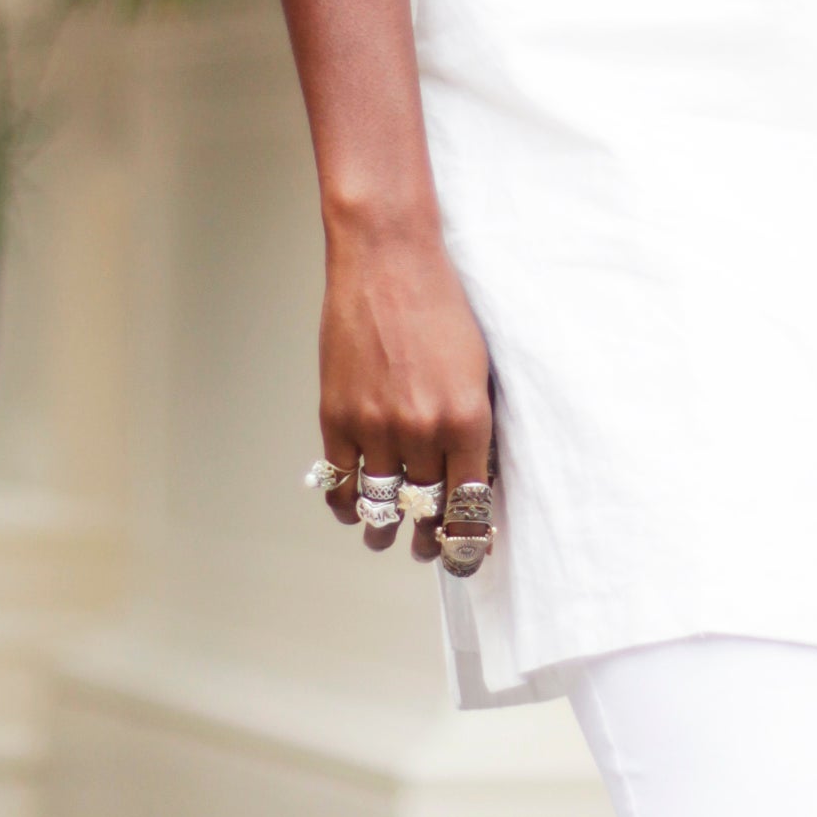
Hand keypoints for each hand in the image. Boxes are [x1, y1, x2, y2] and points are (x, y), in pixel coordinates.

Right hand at [317, 217, 493, 560]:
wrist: (389, 260)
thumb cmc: (442, 306)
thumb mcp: (480, 370)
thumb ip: (476, 427)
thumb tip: (474, 478)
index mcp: (468, 419)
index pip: (469, 507)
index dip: (467, 543)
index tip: (466, 555)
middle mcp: (423, 430)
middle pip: (425, 514)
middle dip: (428, 542)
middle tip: (428, 550)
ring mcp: (376, 426)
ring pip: (379, 505)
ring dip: (384, 530)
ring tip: (387, 537)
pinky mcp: (336, 416)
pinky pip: (338, 481)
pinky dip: (345, 504)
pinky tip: (353, 508)